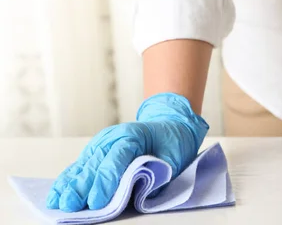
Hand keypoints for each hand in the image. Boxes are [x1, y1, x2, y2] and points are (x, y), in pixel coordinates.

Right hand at [46, 93, 208, 211]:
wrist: (171, 125)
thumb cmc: (173, 143)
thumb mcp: (173, 157)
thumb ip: (156, 174)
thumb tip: (138, 192)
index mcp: (134, 135)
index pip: (116, 159)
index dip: (105, 182)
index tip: (96, 202)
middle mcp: (113, 137)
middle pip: (94, 163)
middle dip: (81, 186)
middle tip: (70, 206)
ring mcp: (102, 142)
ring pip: (83, 164)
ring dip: (70, 184)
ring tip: (57, 201)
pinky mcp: (96, 150)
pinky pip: (80, 165)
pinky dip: (68, 179)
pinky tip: (57, 192)